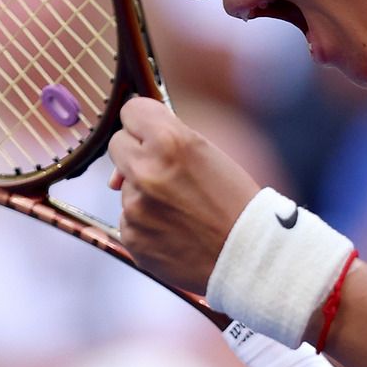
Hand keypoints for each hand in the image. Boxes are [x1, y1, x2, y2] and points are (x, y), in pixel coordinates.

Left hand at [107, 98, 260, 292]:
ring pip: (125, 185)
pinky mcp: (131, 236)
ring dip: (144, 190)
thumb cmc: (236, 201)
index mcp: (170, 142)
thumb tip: (128, 147)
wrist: (248, 255)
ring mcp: (135, 206)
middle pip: (118, 144)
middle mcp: (146, 171)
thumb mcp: (209, 153)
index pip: (131, 111)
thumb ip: (168, 139)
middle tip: (165, 167)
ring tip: (181, 207)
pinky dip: (146, 221)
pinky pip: (128, 217)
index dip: (143, 120)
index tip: (150, 129)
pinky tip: (174, 229)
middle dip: (136, 151)